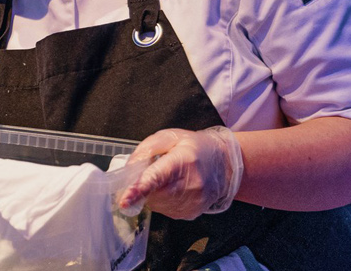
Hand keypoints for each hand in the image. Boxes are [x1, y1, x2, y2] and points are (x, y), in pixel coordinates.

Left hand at [118, 126, 243, 220]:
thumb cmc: (195, 148)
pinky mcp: (192, 213)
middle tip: (151, 173)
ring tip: (168, 179)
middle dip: (143, 187)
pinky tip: (174, 188)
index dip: (138, 189)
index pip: (157, 178)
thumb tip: (129, 168)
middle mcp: (191, 185)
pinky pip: (165, 211)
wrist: (225, 164)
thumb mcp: (170, 138)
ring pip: (156, 204)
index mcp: (183, 161)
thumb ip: (146, 150)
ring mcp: (193, 202)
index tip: (125, 199)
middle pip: (153, 194)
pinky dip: (162, 201)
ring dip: (153, 194)